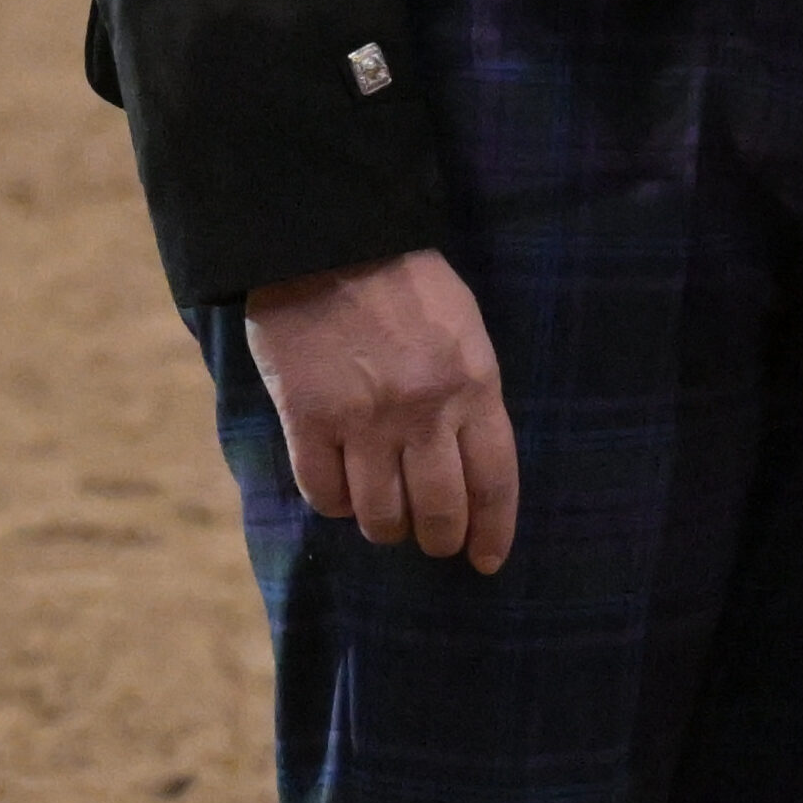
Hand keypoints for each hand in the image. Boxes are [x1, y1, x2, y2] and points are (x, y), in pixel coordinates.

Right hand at [240, 249, 520, 574]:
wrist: (330, 243)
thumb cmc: (406, 283)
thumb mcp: (465, 331)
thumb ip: (471, 393)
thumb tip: (469, 458)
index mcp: (474, 387)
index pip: (494, 482)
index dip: (492, 531)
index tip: (487, 560)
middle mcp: (424, 413)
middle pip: (439, 510)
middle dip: (440, 539)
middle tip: (434, 542)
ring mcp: (364, 420)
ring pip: (380, 514)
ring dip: (386, 530)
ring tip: (388, 524)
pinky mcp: (308, 420)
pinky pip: (324, 492)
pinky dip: (336, 504)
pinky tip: (342, 494)